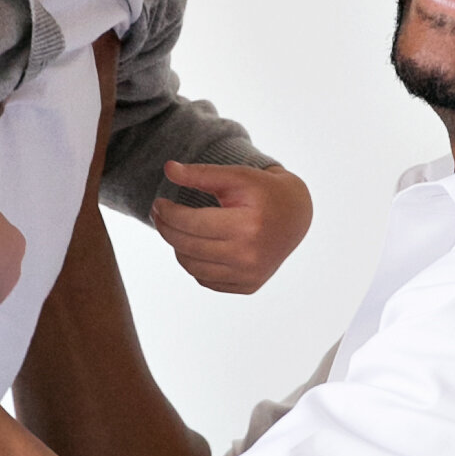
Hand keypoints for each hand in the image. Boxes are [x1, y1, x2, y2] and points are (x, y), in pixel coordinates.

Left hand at [148, 161, 312, 295]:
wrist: (296, 216)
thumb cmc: (263, 191)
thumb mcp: (236, 176)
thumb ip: (201, 173)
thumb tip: (168, 169)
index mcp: (248, 226)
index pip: (192, 223)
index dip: (168, 213)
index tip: (158, 203)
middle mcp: (249, 256)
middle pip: (188, 247)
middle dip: (166, 229)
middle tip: (159, 214)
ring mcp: (250, 275)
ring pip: (192, 267)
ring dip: (178, 247)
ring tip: (178, 229)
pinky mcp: (248, 286)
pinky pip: (206, 280)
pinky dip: (195, 263)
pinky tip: (198, 245)